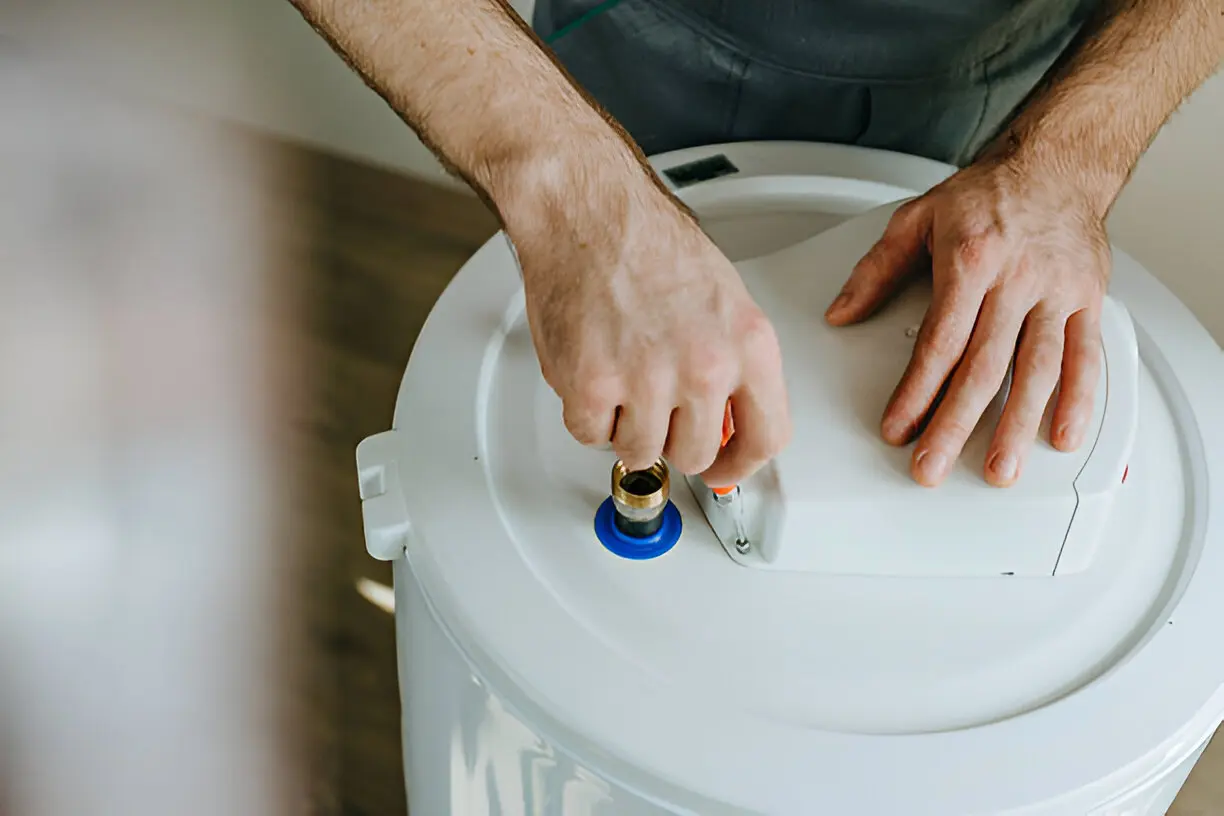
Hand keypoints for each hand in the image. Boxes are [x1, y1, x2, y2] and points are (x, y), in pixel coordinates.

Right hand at [509, 169, 791, 486]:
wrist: (588, 212)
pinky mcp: (592, 384)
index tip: (725, 471)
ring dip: (626, 427)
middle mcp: (704, 366)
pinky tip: (592, 371)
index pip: (767, 437)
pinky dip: (586, 413)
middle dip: (672, 439)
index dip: (742, 467)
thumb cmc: (649, 243)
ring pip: (640, 453)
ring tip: (621, 377)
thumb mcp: (725, 300)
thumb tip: (728, 417)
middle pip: (695, 455)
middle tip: (655, 409)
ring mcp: (647, 379)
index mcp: (748, 344)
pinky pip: (590, 434)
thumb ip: (733, 365)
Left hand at [825, 158, 1109, 486]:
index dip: (917, 392)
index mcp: (971, 261)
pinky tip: (1060, 434)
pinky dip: (1079, 399)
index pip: (940, 342)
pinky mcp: (1088, 299)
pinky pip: (1086, 356)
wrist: (1056, 163)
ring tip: (998, 468)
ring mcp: (1056, 293)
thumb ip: (876, 270)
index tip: (899, 428)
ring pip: (1037, 370)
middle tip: (933, 466)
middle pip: (983, 367)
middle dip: (955, 425)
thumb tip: (842, 313)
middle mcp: (1017, 280)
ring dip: (1016, 425)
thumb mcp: (916, 218)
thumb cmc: (987, 193)